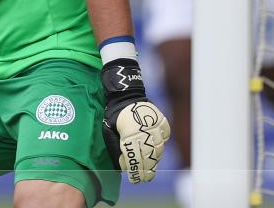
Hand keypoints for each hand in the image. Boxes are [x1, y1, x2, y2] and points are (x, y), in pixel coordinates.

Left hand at [101, 59, 170, 182]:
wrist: (126, 94)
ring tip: (149, 168)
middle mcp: (145, 131)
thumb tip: (123, 167)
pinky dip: (160, 145)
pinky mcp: (162, 122)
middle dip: (146, 171)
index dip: (136, 172)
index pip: (135, 159)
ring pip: (158, 150)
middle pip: (149, 157)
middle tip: (144, 178)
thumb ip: (115, 149)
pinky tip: (154, 150)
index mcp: (130, 133)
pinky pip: (165, 139)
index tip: (135, 179)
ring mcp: (156, 126)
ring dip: (154, 160)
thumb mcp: (108, 131)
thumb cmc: (114, 114)